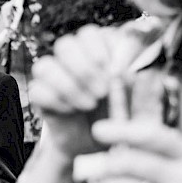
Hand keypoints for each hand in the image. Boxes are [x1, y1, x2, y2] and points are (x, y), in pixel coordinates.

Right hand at [31, 20, 161, 160]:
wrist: (99, 148)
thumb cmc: (121, 119)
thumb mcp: (140, 101)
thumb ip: (141, 80)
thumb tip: (144, 66)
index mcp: (96, 51)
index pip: (89, 34)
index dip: (100, 50)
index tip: (115, 73)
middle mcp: (73, 59)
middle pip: (65, 45)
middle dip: (84, 68)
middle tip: (103, 92)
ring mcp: (54, 77)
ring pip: (45, 65)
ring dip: (69, 85)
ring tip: (89, 105)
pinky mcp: (41, 96)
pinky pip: (37, 89)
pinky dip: (56, 100)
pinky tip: (71, 111)